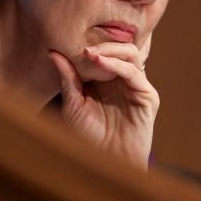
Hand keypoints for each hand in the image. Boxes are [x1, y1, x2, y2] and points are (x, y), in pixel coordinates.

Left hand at [48, 36, 158, 170]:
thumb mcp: (72, 103)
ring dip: (109, 50)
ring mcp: (136, 86)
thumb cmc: (86, 135)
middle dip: (102, 43)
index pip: (105, 50)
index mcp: (107, 78)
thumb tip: (53, 52)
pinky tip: (99, 63)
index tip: (70, 39)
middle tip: (82, 45)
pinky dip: (117, 64)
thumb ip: (67, 77)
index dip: (91, 42)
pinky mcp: (147, 96)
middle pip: (120, 47)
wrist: (103, 161)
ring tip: (89, 53)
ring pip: (130, 54)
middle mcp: (123, 78)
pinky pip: (134, 73)